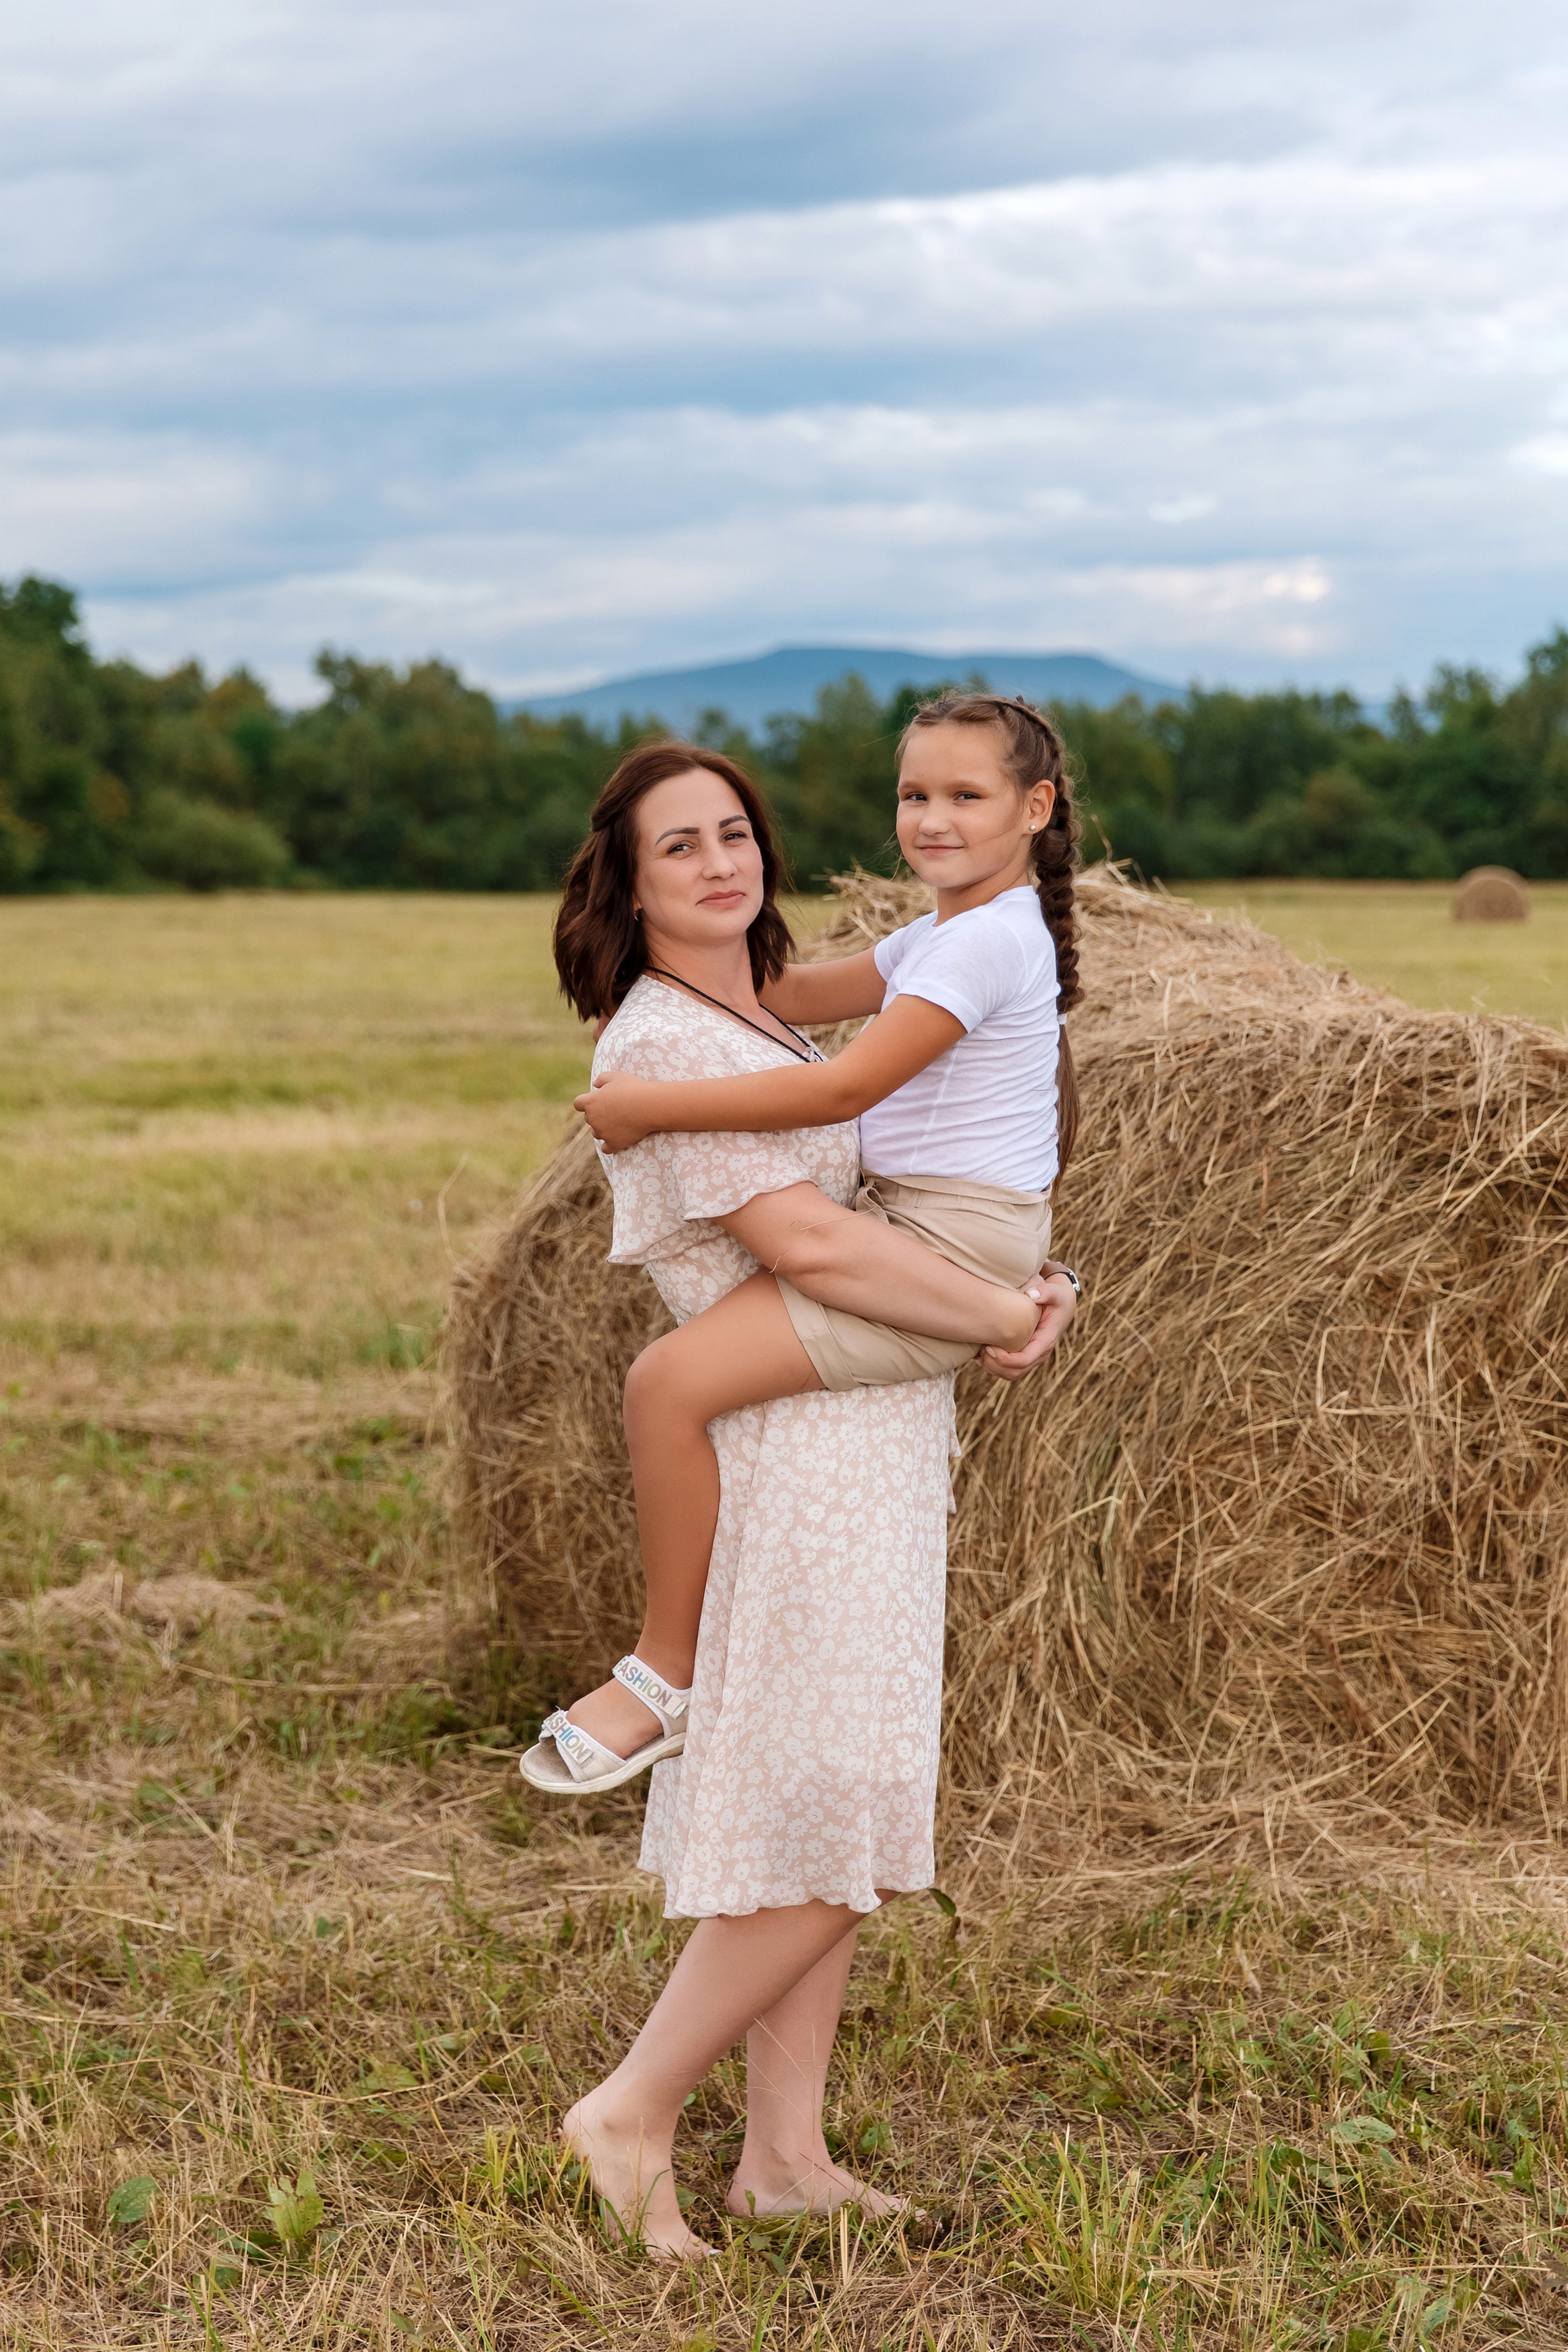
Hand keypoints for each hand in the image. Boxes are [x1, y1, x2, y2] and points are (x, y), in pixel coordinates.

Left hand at [574, 1072, 657, 1152]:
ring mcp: (602, 1132)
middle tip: (615, 1110)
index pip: (578, 1103)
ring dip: (603, 1129)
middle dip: (598, 1115)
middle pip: (589, 1118)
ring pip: (596, 1133)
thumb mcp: (616, 1076)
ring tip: (619, 1124)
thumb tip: (595, 1085)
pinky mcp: (613, 1143)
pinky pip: (606, 1149)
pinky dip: (610, 1145)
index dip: (586, 1103)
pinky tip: (617, 1141)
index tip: (595, 1102)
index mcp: (591, 1101)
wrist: (649, 1106)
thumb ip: (602, 1079)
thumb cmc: (633, 1088)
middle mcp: (593, 1118)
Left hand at [977, 1263, 1078, 1381]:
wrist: (1061, 1307)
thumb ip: (1046, 1292)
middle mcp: (1039, 1354)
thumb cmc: (1056, 1298)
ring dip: (992, 1368)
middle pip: (1015, 1372)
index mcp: (1045, 1341)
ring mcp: (1032, 1358)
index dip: (1005, 1358)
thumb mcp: (1055, 1292)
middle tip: (981, 1349)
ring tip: (978, 1353)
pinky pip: (1008, 1370)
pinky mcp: (1025, 1357)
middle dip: (995, 1365)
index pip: (1024, 1360)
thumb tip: (1031, 1295)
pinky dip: (993, 1367)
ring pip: (1010, 1375)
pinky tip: (980, 1354)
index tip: (988, 1346)